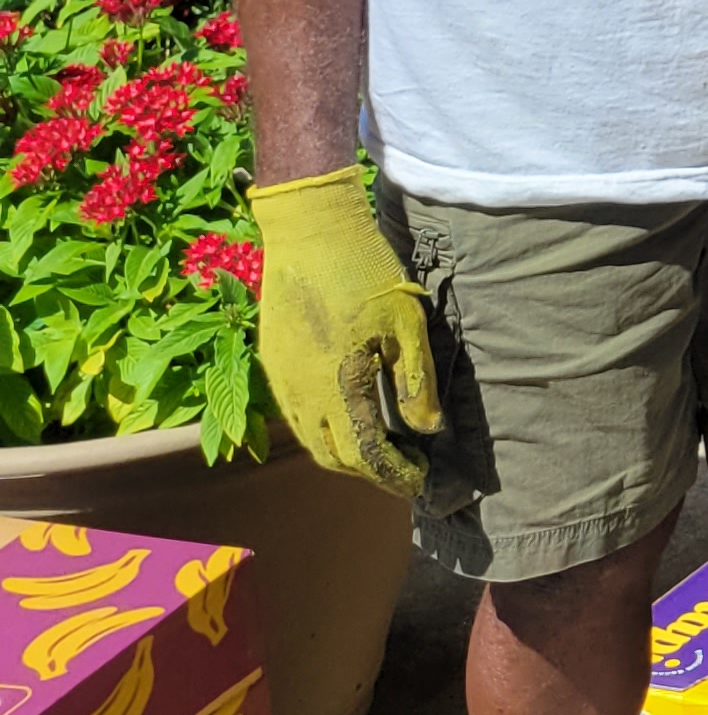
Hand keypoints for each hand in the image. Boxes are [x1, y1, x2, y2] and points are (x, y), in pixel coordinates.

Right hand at [249, 167, 442, 496]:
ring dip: (344, 453)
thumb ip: (415, 381)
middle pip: (333, 456)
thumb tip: (428, 431)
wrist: (308, 234)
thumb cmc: (366, 273)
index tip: (420, 481)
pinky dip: (323, 430)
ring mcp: (280, 381)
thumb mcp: (407, 324)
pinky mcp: (272, 365)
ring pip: (309, 439)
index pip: (365, 454)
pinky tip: (348, 417)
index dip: (393, 474)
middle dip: (370, 470)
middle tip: (405, 468)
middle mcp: (300, 394)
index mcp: (337, 387)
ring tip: (381, 448)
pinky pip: (295, 415)